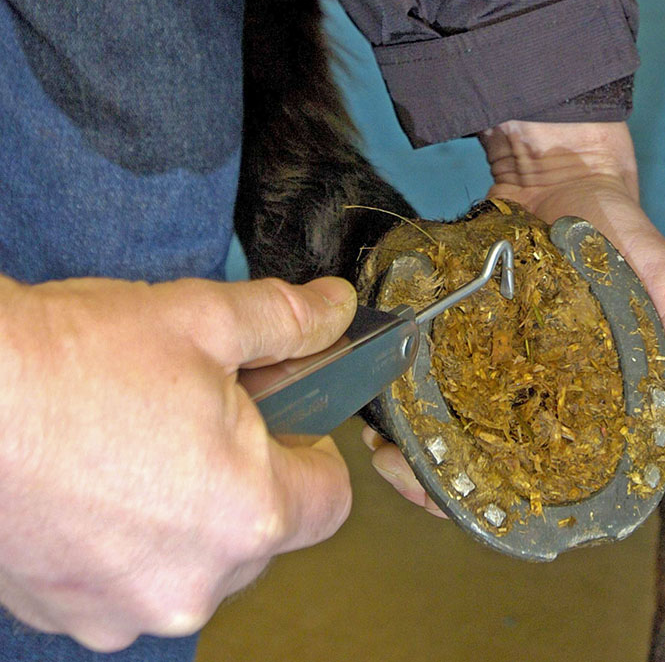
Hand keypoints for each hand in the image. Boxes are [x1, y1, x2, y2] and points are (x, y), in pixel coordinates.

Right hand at [0, 274, 355, 651]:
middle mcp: (196, 581)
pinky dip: (126, 544)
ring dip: (184, 517)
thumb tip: (334, 311)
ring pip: (194, 561)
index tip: (290, 426)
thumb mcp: (204, 320)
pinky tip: (94, 490)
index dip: (316, 453)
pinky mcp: (69, 613)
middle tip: (203, 424)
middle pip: (262, 533)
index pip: (331, 499)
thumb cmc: (71, 362)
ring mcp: (126, 608)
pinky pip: (128, 582)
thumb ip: (287, 322)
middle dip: (247, 479)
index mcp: (250, 514)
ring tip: (139, 452)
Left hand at [366, 121, 664, 514]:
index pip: (563, 475)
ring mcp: (499, 372)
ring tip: (387, 457)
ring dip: (420, 456)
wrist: (563, 176)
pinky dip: (407, 405)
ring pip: (456, 433)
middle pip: (498, 464)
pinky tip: (381, 418)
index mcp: (595, 405)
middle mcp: (543, 398)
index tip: (485, 507)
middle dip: (454, 486)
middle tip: (415, 479)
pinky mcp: (463, 342)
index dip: (525, 501)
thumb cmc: (627, 239)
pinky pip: (431, 383)